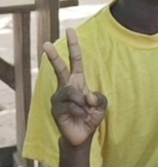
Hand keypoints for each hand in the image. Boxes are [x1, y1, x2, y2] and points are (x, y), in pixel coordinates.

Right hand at [44, 29, 106, 147]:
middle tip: (46, 43)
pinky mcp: (55, 108)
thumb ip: (100, 98)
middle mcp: (66, 86)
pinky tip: (81, 117)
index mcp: (78, 81)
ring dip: (84, 104)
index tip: (70, 30)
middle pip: (60, 68)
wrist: (82, 135)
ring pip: (73, 93)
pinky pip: (72, 105)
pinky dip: (81, 111)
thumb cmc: (91, 117)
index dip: (74, 46)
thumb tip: (88, 96)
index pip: (76, 60)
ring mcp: (59, 97)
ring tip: (86, 111)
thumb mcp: (102, 105)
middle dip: (54, 55)